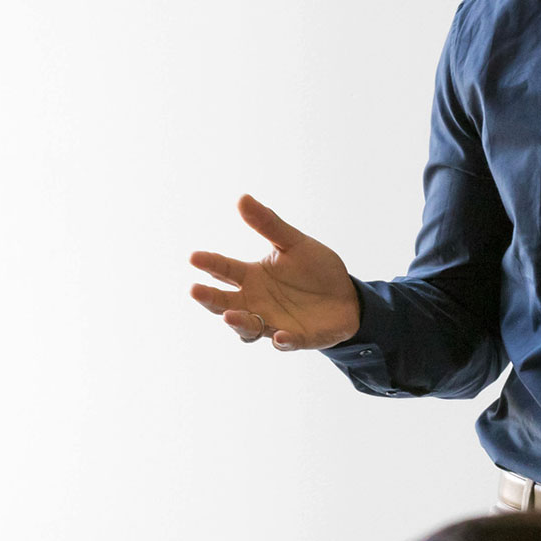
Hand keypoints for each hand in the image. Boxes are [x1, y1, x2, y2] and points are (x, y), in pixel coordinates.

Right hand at [189, 195, 360, 350]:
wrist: (347, 295)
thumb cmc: (315, 269)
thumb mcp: (293, 243)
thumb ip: (268, 224)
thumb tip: (242, 198)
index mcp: (253, 277)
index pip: (225, 270)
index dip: (210, 264)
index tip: (194, 257)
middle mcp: (256, 302)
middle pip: (226, 303)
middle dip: (210, 299)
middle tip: (195, 290)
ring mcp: (273, 322)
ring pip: (248, 328)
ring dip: (239, 323)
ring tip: (230, 315)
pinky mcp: (296, 338)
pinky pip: (286, 343)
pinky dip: (282, 341)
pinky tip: (280, 335)